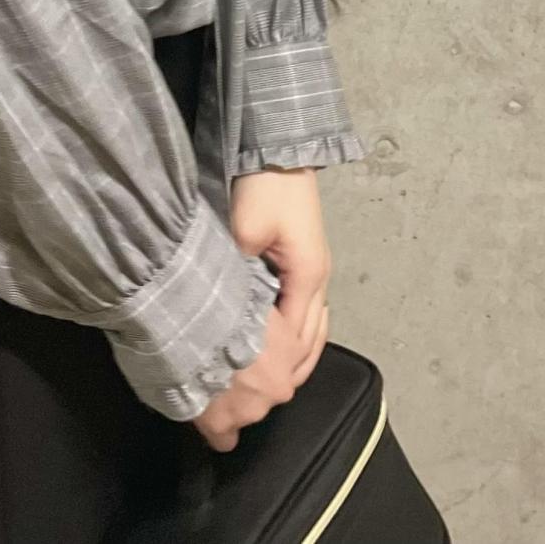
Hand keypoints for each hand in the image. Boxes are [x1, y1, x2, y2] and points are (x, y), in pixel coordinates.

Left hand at [190, 167, 332, 453]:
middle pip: (309, 342)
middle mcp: (319, 278)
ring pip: (312, 329)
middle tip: (253, 397)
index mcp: (308, 276)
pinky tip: (275, 344)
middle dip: (286, 372)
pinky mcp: (304, 260)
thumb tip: (225, 309)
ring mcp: (315, 270)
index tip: (247, 390)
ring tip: (265, 382)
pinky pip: (305, 311)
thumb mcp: (246, 227)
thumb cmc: (265, 186)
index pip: (295, 339)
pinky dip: (294, 334)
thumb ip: (238, 269)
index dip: (274, 368)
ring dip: (293, 356)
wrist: (279, 147)